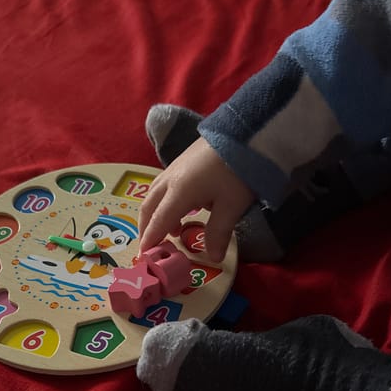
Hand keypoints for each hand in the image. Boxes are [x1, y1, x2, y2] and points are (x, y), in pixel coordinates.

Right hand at [138, 137, 254, 261]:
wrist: (246, 132)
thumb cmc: (238, 171)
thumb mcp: (232, 206)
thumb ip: (218, 233)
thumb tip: (214, 258)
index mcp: (179, 193)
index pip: (158, 222)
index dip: (150, 240)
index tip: (144, 256)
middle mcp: (170, 180)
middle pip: (149, 206)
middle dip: (146, 227)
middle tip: (151, 245)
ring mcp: (175, 167)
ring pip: (154, 194)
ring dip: (155, 213)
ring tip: (171, 230)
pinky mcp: (183, 159)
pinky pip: (164, 184)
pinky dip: (164, 201)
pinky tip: (183, 207)